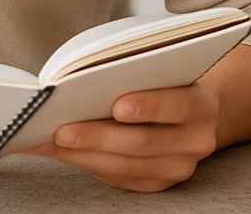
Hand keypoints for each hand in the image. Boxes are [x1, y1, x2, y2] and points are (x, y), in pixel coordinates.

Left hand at [20, 83, 220, 191]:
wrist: (188, 111)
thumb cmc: (163, 80)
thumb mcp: (160, 67)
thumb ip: (136, 71)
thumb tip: (82, 77)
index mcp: (202, 104)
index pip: (178, 105)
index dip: (149, 106)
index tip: (118, 105)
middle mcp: (196, 141)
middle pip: (144, 143)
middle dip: (98, 136)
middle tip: (62, 129)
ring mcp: (177, 167)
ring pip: (126, 166)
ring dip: (82, 154)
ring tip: (48, 141)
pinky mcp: (156, 183)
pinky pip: (117, 178)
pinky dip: (83, 162)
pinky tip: (56, 150)